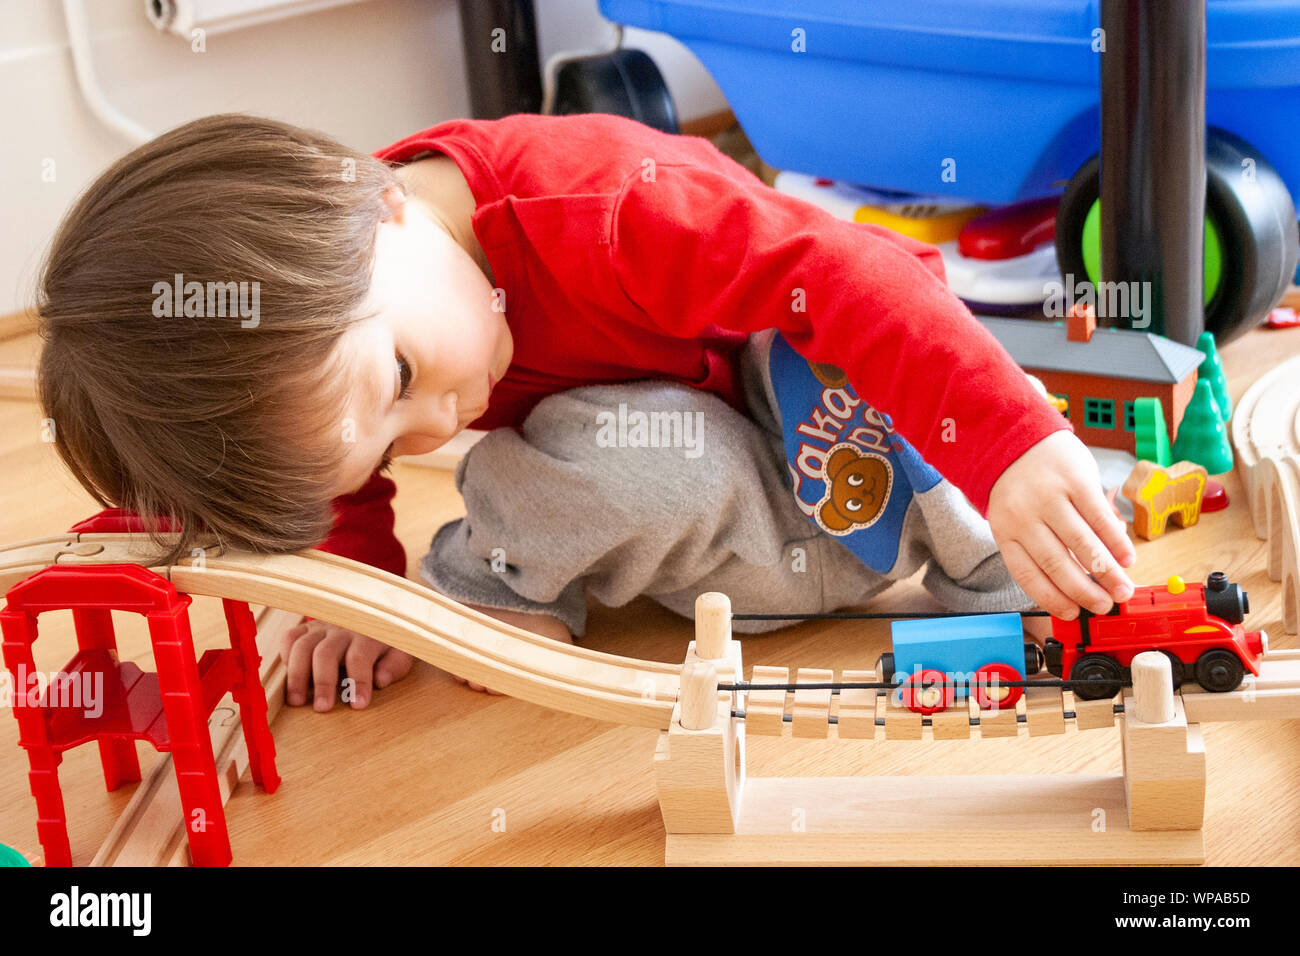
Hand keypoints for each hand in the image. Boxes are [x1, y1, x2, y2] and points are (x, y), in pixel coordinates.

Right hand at [282, 620, 413, 710]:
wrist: (376, 613)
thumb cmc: (387, 640)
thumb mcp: (402, 650)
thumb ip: (395, 665)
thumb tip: (381, 680)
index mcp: (368, 635)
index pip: (360, 657)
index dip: (358, 682)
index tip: (358, 705)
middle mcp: (342, 630)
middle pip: (325, 653)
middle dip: (323, 682)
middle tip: (322, 708)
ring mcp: (322, 628)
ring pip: (302, 646)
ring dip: (297, 675)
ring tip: (297, 702)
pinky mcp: (307, 629)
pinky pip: (290, 638)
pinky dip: (286, 657)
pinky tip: (289, 679)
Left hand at [987, 431, 1135, 618]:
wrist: (1016, 435)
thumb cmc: (1020, 485)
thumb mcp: (1016, 516)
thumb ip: (1041, 544)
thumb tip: (1082, 579)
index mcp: (1004, 531)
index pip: (1028, 574)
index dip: (1052, 598)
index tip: (1073, 614)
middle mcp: (1024, 516)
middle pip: (1057, 564)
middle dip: (1085, 591)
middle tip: (1105, 606)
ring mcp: (1050, 497)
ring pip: (1082, 544)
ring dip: (1106, 572)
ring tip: (1122, 589)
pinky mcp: (1075, 480)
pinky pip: (1099, 517)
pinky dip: (1116, 541)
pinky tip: (1128, 558)